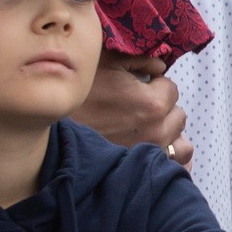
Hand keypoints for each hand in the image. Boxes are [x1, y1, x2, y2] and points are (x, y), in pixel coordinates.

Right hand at [74, 57, 190, 164]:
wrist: (51, 135)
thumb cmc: (78, 96)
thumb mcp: (106, 63)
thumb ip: (141, 59)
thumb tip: (160, 66)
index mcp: (152, 104)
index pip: (171, 88)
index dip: (154, 85)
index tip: (137, 87)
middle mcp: (157, 131)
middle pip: (177, 115)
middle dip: (162, 108)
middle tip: (138, 108)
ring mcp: (151, 154)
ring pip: (180, 143)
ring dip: (169, 134)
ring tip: (148, 129)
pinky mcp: (143, 171)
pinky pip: (175, 168)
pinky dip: (171, 160)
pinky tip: (159, 153)